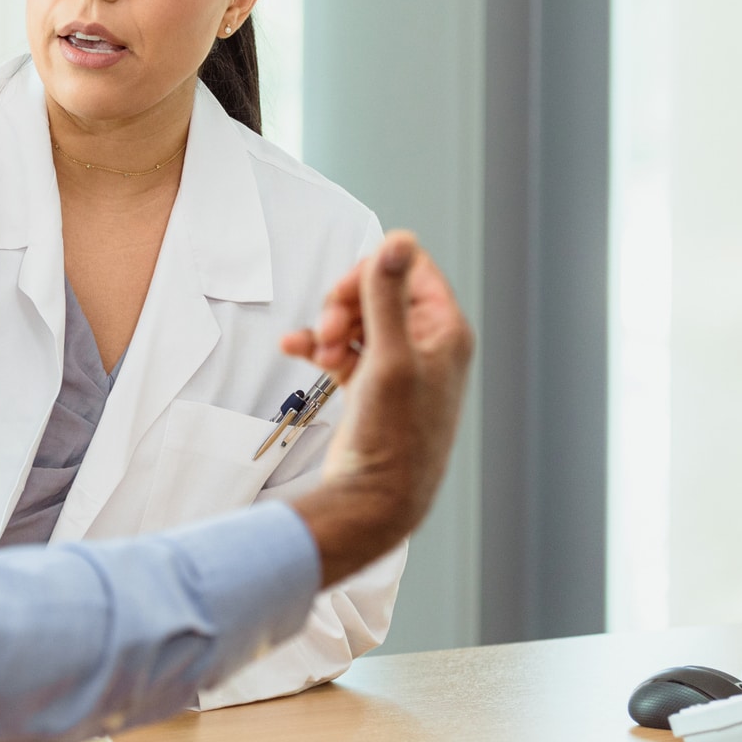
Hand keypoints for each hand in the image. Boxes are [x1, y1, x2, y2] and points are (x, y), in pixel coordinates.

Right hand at [281, 232, 472, 585]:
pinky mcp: (374, 386)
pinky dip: (320, 347)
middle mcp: (428, 345)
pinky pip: (345, 349)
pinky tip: (296, 350)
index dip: (370, 273)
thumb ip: (387, 297)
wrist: (374, 502)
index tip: (343, 298)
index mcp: (445, 330)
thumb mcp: (389, 359)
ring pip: (358, 319)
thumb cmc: (394, 437)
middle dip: (344, 304)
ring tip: (318, 352)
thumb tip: (397, 240)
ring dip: (330, 327)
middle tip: (327, 330)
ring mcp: (400, 366)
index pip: (409, 267)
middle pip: (379, 290)